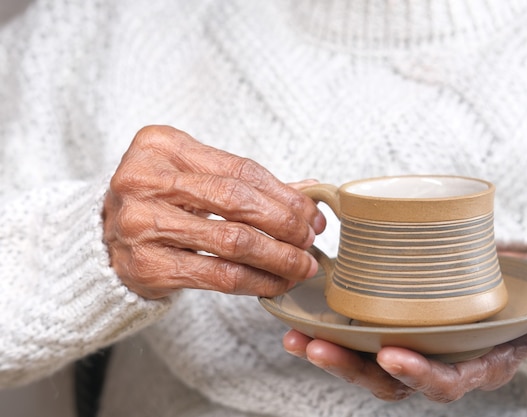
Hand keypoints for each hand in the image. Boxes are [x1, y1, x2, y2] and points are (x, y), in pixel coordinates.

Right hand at [103, 125, 324, 298]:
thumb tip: (309, 190)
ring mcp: (141, 223)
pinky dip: (256, 280)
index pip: (241, 169)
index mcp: (161, 146)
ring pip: (233, 240)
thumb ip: (244, 183)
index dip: (286, 194)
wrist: (102, 242)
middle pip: (238, 201)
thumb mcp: (192, 179)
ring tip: (302, 264)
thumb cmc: (157, 204)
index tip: (312, 213)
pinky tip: (276, 282)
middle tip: (310, 240)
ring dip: (279, 256)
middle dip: (286, 223)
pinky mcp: (146, 265)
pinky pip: (218, 275)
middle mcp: (144, 179)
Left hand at [283, 247, 526, 401]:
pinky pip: (365, 330)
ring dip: (333, 352)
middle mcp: (447, 355)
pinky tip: (305, 316)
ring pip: (371, 359)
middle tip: (317, 349)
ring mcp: (422, 336)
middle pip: (396, 377)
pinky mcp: (404, 312)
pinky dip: (334, 326)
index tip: (392, 356)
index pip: (451, 380)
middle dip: (355, 367)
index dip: (422, 375)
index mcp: (486, 359)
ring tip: (298, 339)